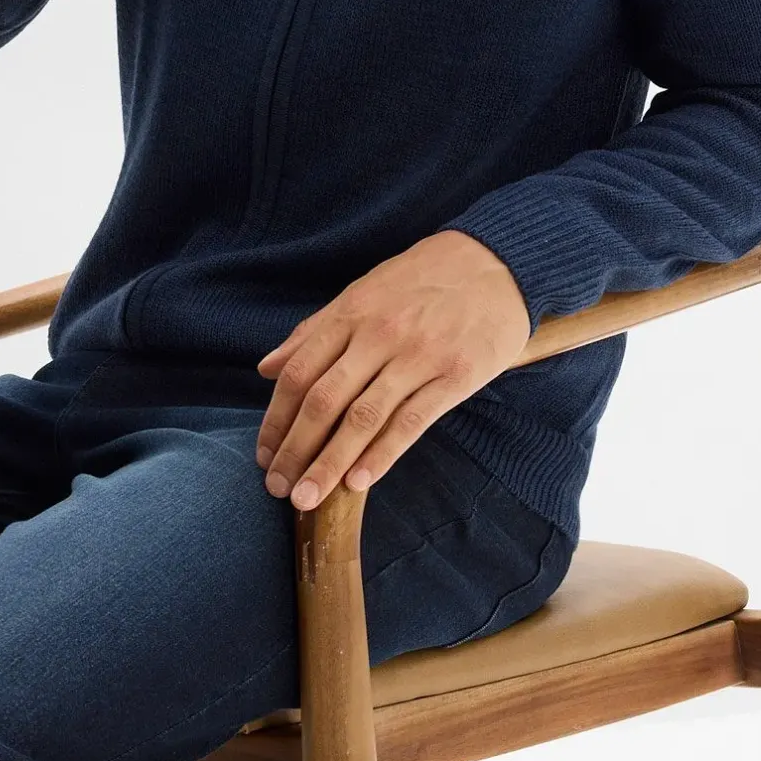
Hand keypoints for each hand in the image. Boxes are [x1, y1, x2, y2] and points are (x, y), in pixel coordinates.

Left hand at [253, 230, 530, 509]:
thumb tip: (266, 367)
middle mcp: (379, 335)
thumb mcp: (363, 292)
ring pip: (363, 417)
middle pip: (324, 400)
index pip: (300, 374)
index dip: (277, 419)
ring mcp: (418, 356)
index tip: (265, 454)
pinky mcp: (456, 375)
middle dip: (295, 450)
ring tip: (308, 498)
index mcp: (351, 314)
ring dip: (330, 463)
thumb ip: (314, 331)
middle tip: (278, 487)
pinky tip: (359, 482)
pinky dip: (382, 454)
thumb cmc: (423, 279)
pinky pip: (412, 421)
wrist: (496, 262)